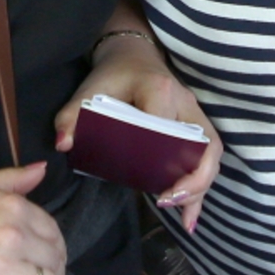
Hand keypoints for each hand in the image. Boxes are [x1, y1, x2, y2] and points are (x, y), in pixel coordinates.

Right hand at [0, 164, 74, 274]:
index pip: (51, 228)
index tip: (52, 251)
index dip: (55, 242)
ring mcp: (3, 271)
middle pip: (53, 256)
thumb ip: (9, 180)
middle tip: (54, 274)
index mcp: (10, 208)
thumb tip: (41, 171)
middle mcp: (12, 238)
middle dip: (57, 266)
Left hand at [55, 32, 223, 223]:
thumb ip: (72, 116)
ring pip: (211, 155)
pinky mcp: (196, 126)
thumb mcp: (88, 91)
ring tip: (184, 219)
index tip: (153, 187)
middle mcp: (185, 103)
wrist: (132, 55)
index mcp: (160, 91)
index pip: (167, 128)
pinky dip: (200, 188)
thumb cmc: (111, 74)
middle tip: (166, 202)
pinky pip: (207, 157)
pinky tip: (190, 217)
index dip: (163, 159)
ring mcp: (194, 114)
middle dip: (192, 181)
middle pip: (204, 147)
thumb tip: (63, 144)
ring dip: (199, 188)